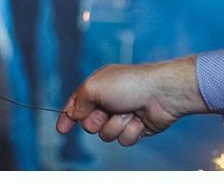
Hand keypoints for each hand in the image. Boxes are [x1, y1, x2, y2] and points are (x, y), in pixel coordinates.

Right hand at [56, 57, 205, 146]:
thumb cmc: (130, 84)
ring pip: (107, 135)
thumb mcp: (95, 86)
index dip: (67, 116)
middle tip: (107, 110)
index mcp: (98, 87)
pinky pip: (123, 140)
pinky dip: (130, 131)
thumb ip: (78, 101)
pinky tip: (139, 120)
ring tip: (128, 113)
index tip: (61, 129)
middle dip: (97, 120)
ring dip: (116, 125)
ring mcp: (122, 116)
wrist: (161, 94)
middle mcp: (109, 101)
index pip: (77, 103)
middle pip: (89, 124)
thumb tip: (74, 114)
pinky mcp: (135, 128)